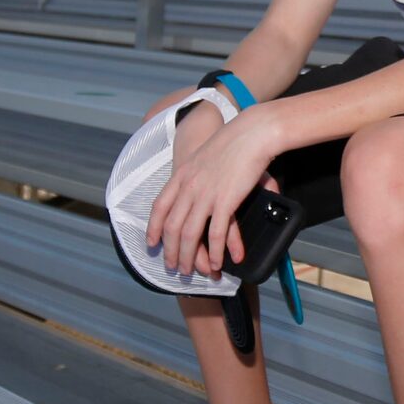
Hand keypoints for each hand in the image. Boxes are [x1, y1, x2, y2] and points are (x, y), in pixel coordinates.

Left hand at [146, 100, 277, 277]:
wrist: (251, 133)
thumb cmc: (234, 141)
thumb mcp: (206, 156)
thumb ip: (199, 175)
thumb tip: (203, 190)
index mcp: (181, 175)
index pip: (159, 207)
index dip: (153, 228)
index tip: (151, 243)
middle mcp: (188, 187)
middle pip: (171, 226)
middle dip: (170, 251)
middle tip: (173, 266)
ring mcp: (205, 195)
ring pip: (188, 235)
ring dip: (188, 257)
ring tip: (190, 271)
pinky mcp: (224, 202)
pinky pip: (214, 234)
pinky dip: (213, 252)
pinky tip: (216, 263)